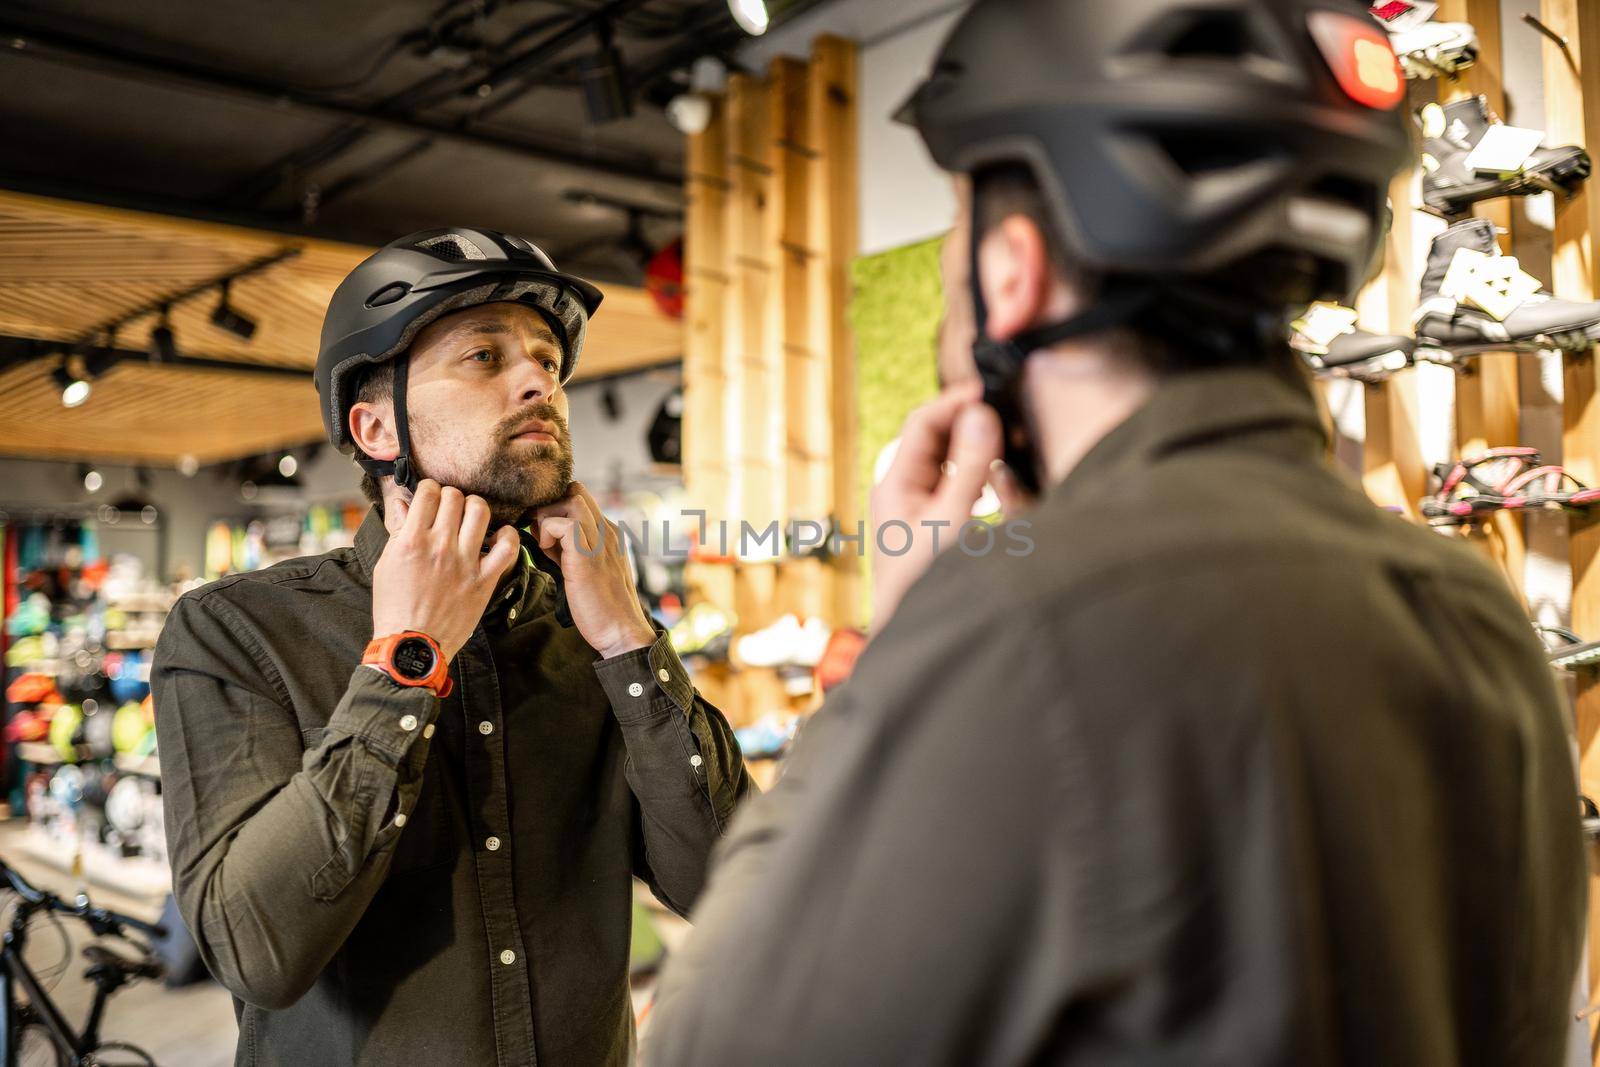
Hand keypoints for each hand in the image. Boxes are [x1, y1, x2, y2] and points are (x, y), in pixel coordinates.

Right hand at [371, 480, 520, 661]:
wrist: (412, 645)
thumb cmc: (395, 607)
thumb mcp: (386, 565)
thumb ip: (396, 530)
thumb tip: (400, 502)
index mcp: (411, 541)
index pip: (429, 493)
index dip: (430, 490)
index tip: (430, 499)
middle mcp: (440, 546)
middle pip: (455, 497)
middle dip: (451, 497)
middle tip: (449, 511)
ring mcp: (465, 562)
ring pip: (480, 512)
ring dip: (475, 508)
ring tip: (470, 519)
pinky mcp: (484, 580)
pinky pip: (508, 547)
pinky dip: (508, 536)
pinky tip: (499, 536)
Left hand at [533, 482, 655, 658]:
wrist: (621, 632)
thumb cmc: (600, 607)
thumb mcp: (584, 570)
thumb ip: (568, 550)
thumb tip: (543, 537)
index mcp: (608, 533)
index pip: (579, 499)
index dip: (556, 510)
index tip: (544, 533)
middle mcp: (607, 530)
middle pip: (576, 490)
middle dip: (551, 505)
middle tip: (540, 533)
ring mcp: (600, 540)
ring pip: (572, 498)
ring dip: (549, 516)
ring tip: (545, 544)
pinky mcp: (588, 555)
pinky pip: (563, 524)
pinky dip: (547, 534)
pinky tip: (547, 554)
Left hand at [869, 382, 1029, 629]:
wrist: (916, 638)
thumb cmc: (924, 586)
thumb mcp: (951, 520)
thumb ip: (970, 466)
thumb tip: (980, 413)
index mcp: (895, 483)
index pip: (924, 423)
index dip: (956, 401)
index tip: (991, 389)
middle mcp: (903, 491)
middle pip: (938, 439)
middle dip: (971, 425)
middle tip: (1009, 417)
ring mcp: (918, 510)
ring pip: (951, 463)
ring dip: (978, 453)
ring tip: (1008, 448)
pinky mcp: (935, 527)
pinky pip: (959, 488)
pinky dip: (980, 480)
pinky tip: (1000, 488)